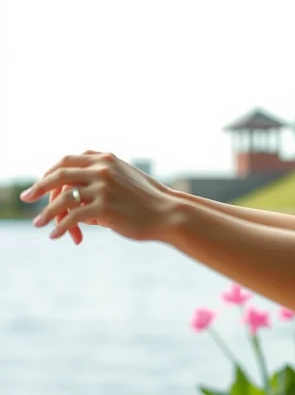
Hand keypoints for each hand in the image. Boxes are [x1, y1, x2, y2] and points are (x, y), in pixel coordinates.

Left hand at [20, 151, 177, 241]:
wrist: (168, 214)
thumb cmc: (148, 202)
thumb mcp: (124, 181)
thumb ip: (101, 180)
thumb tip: (74, 197)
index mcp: (106, 159)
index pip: (67, 161)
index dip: (50, 173)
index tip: (40, 186)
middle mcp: (102, 169)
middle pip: (59, 174)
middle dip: (39, 187)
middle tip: (26, 199)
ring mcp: (103, 187)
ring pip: (63, 198)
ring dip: (47, 212)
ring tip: (40, 224)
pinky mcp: (104, 207)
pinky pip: (72, 217)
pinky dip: (61, 227)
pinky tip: (57, 235)